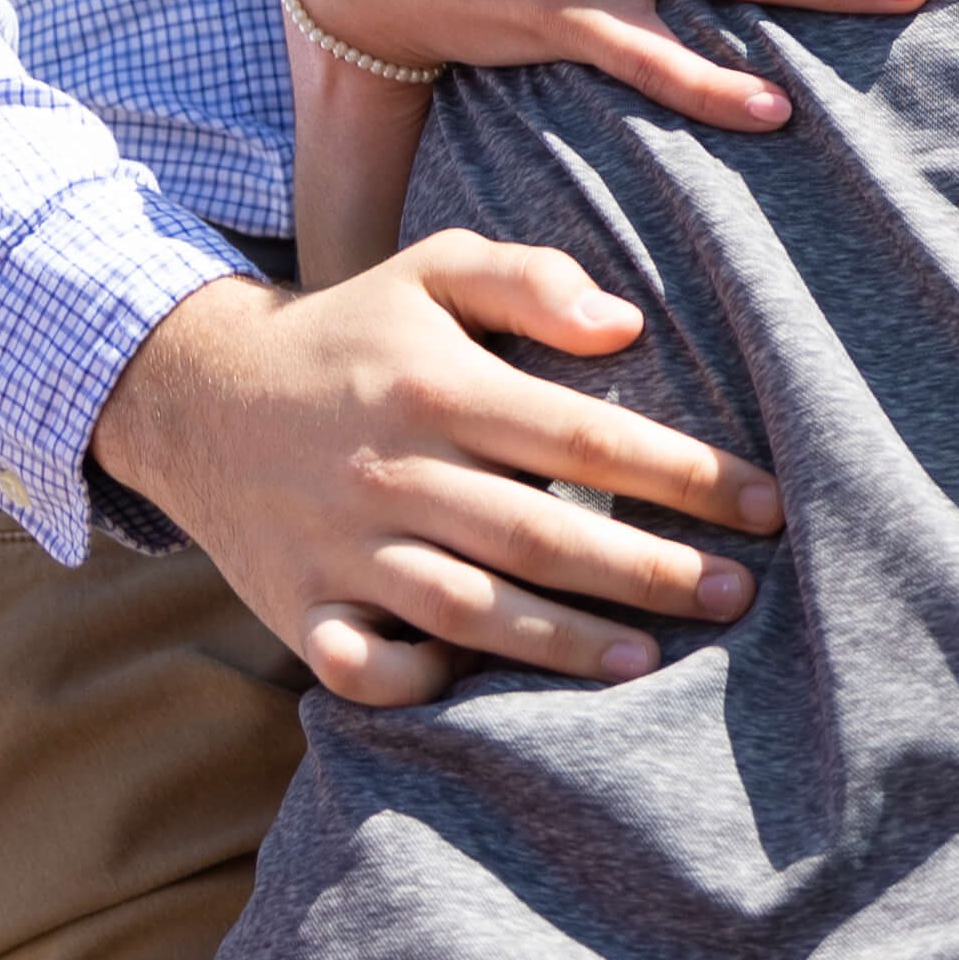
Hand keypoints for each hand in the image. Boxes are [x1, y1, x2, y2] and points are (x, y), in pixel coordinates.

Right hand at [93, 258, 780, 706]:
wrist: (192, 394)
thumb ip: (529, 279)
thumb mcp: (430, 270)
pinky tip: (490, 689)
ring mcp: (342, 547)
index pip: (583, 438)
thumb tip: (624, 326)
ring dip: (564, 643)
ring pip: (467, 611)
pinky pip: (364, 666)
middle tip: (739, 597)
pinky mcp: (299, 608)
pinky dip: (423, 681)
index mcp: (436, 387)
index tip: (766, 506)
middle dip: (650, 573)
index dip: (682, 476)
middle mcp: (392, 471)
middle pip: (541, 536)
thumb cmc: (349, 332)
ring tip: (652, 660)